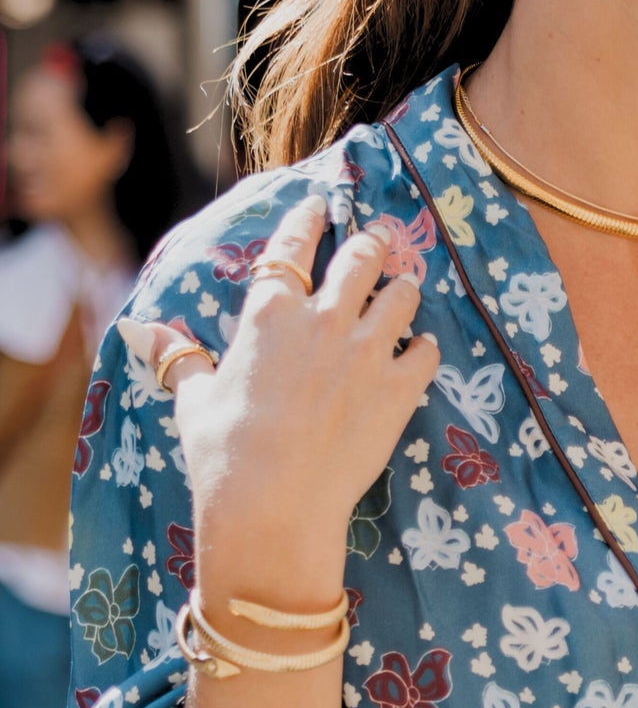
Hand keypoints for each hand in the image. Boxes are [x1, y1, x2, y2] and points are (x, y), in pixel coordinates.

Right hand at [119, 194, 440, 604]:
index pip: (293, 245)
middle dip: (372, 243)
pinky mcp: (399, 389)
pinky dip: (424, 346)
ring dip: (404, 288)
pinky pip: (426, 351)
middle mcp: (324, 320)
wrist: (273, 503)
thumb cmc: (224, 451)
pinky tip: (420, 349)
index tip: (319, 204)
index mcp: (271, 313)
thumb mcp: (194, 398)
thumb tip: (141, 330)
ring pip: (401, 296)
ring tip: (407, 286)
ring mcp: (367, 352)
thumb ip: (179, 357)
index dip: (308, 219)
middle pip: (360, 259)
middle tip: (379, 238)